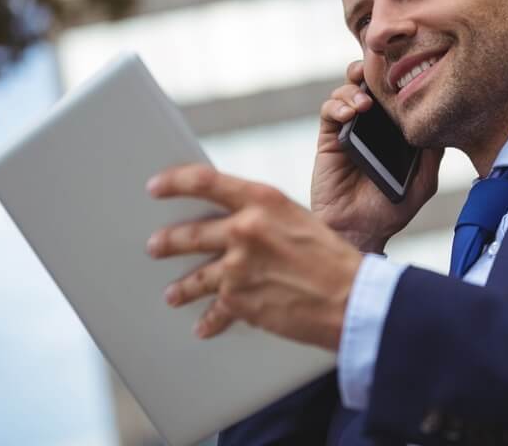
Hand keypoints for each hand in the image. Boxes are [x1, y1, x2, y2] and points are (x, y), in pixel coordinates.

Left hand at [146, 164, 362, 350]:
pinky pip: (214, 311)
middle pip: (190, 233)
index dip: (175, 182)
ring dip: (181, 288)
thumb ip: (265, 218)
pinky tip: (202, 327)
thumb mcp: (298, 220)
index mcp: (263, 200)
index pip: (206, 181)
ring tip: (173, 294)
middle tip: (156, 245)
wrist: (351, 298)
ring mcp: (238, 266)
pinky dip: (208, 321)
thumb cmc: (334, 259)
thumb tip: (238, 224)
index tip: (156, 186)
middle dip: (168, 242)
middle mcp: (246, 229)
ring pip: (195, 277)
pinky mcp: (239, 300)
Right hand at [312, 60, 442, 252]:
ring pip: (347, 91)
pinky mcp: (329, 138)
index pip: (394, 94)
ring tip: (364, 103)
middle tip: (376, 69)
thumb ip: (432, 152)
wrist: (361, 229)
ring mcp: (350, 129)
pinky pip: (329, 111)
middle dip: (371, 70)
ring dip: (354, 89)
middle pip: (368, 84)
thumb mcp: (424, 179)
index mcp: (394, 130)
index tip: (405, 67)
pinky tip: (350, 113)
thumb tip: (443, 121)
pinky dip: (338, 105)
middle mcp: (372, 124)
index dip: (397, 77)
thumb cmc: (392, 208)